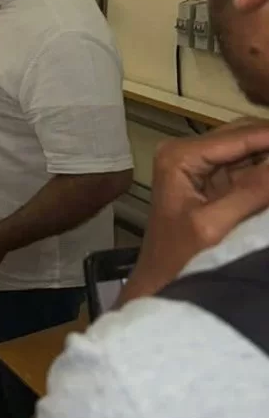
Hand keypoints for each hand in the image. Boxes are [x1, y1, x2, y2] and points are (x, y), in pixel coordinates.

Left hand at [122, 119, 268, 303]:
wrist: (159, 283)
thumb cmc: (177, 259)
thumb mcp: (215, 226)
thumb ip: (253, 191)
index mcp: (181, 155)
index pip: (243, 134)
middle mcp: (187, 150)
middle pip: (247, 134)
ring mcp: (200, 164)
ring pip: (251, 147)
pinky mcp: (213, 180)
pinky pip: (250, 165)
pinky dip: (267, 171)